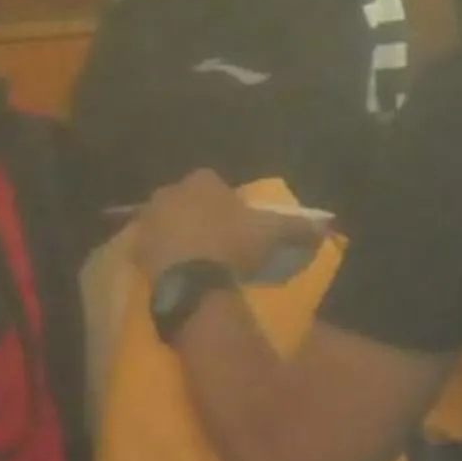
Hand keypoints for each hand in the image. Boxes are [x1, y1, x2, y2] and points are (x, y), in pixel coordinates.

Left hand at [125, 171, 302, 282]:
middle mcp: (171, 190)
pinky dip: (161, 256)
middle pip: (187, 200)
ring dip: (178, 235)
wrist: (190, 279)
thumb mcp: (273, 234)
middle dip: (198, 215)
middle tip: (216, 243)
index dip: (227, 204)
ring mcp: (148, 217)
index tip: (237, 225)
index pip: (215, 183)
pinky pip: (150, 247)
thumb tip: (327, 226)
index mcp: (204, 180)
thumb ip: (298, 227)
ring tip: (195, 261)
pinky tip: (174, 273)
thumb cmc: (233, 247)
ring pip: (166, 221)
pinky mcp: (134, 247)